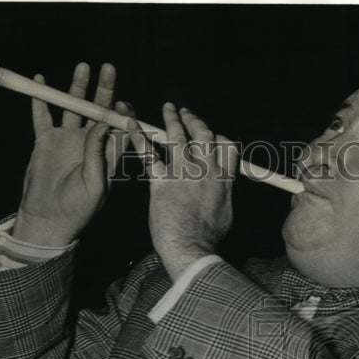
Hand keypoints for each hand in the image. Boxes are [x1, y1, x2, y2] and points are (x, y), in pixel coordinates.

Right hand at [13, 62, 130, 245]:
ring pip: (74, 108)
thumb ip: (98, 154)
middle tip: (108, 69)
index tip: (122, 103)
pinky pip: (43, 115)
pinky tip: (40, 80)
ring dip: (78, 88)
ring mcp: (67, 141)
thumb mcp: (94, 184)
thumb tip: (104, 123)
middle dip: (104, 90)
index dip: (122, 113)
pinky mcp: (46, 141)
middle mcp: (89, 144)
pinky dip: (41, 98)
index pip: (118, 128)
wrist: (47, 220)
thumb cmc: (78, 210)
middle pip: (98, 111)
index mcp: (106, 156)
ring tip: (83, 67)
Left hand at [128, 104, 238, 279]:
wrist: (192, 250)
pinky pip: (148, 153)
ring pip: (178, 136)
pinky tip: (131, 124)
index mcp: (223, 180)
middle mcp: (205, 171)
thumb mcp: (225, 214)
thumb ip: (223, 195)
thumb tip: (223, 190)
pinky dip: (138, 136)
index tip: (210, 135)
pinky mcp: (161, 182)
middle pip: (203, 134)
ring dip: (172, 118)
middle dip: (194, 120)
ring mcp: (183, 174)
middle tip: (186, 113)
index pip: (226, 146)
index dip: (218, 136)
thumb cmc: (207, 240)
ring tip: (168, 108)